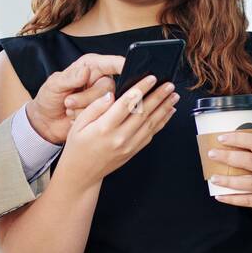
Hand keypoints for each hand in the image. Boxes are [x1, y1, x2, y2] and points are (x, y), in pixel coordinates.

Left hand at [25, 53, 125, 143]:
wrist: (46, 121)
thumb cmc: (49, 98)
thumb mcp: (54, 85)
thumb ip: (69, 77)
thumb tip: (85, 71)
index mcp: (91, 66)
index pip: (113, 63)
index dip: (122, 65)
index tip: (127, 67)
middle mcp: (100, 80)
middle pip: (109, 88)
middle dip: (86, 98)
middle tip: (68, 101)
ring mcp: (102, 97)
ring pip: (105, 104)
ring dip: (82, 109)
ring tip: (69, 108)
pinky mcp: (101, 113)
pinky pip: (101, 117)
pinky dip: (84, 118)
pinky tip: (74, 116)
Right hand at [58, 74, 178, 183]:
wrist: (82, 173)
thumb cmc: (78, 147)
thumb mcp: (78, 125)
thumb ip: (95, 108)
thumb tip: (110, 94)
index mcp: (104, 128)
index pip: (126, 104)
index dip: (140, 89)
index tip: (151, 78)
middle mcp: (119, 137)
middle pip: (143, 113)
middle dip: (158, 96)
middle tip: (169, 84)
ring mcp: (129, 145)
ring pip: (151, 123)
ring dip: (164, 108)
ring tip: (173, 95)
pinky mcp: (134, 151)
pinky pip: (151, 134)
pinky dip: (162, 122)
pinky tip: (168, 112)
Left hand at [206, 131, 251, 211]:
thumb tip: (224, 147)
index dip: (238, 139)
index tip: (220, 138)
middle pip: (250, 161)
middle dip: (228, 157)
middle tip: (212, 154)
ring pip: (248, 183)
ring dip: (228, 181)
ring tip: (213, 178)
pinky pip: (248, 201)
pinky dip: (232, 199)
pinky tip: (220, 196)